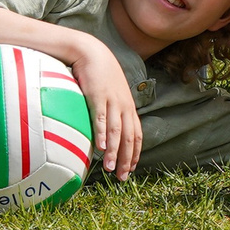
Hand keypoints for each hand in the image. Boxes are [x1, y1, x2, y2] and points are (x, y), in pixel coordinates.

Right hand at [63, 40, 144, 177]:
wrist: (92, 52)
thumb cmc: (100, 74)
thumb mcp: (111, 93)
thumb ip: (112, 110)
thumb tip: (106, 130)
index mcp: (128, 106)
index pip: (137, 134)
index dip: (135, 153)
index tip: (130, 169)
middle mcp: (124, 105)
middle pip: (129, 137)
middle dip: (126, 159)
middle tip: (122, 177)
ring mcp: (112, 101)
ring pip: (116, 131)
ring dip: (113, 151)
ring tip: (109, 169)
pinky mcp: (97, 95)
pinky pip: (100, 118)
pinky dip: (101, 133)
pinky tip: (100, 147)